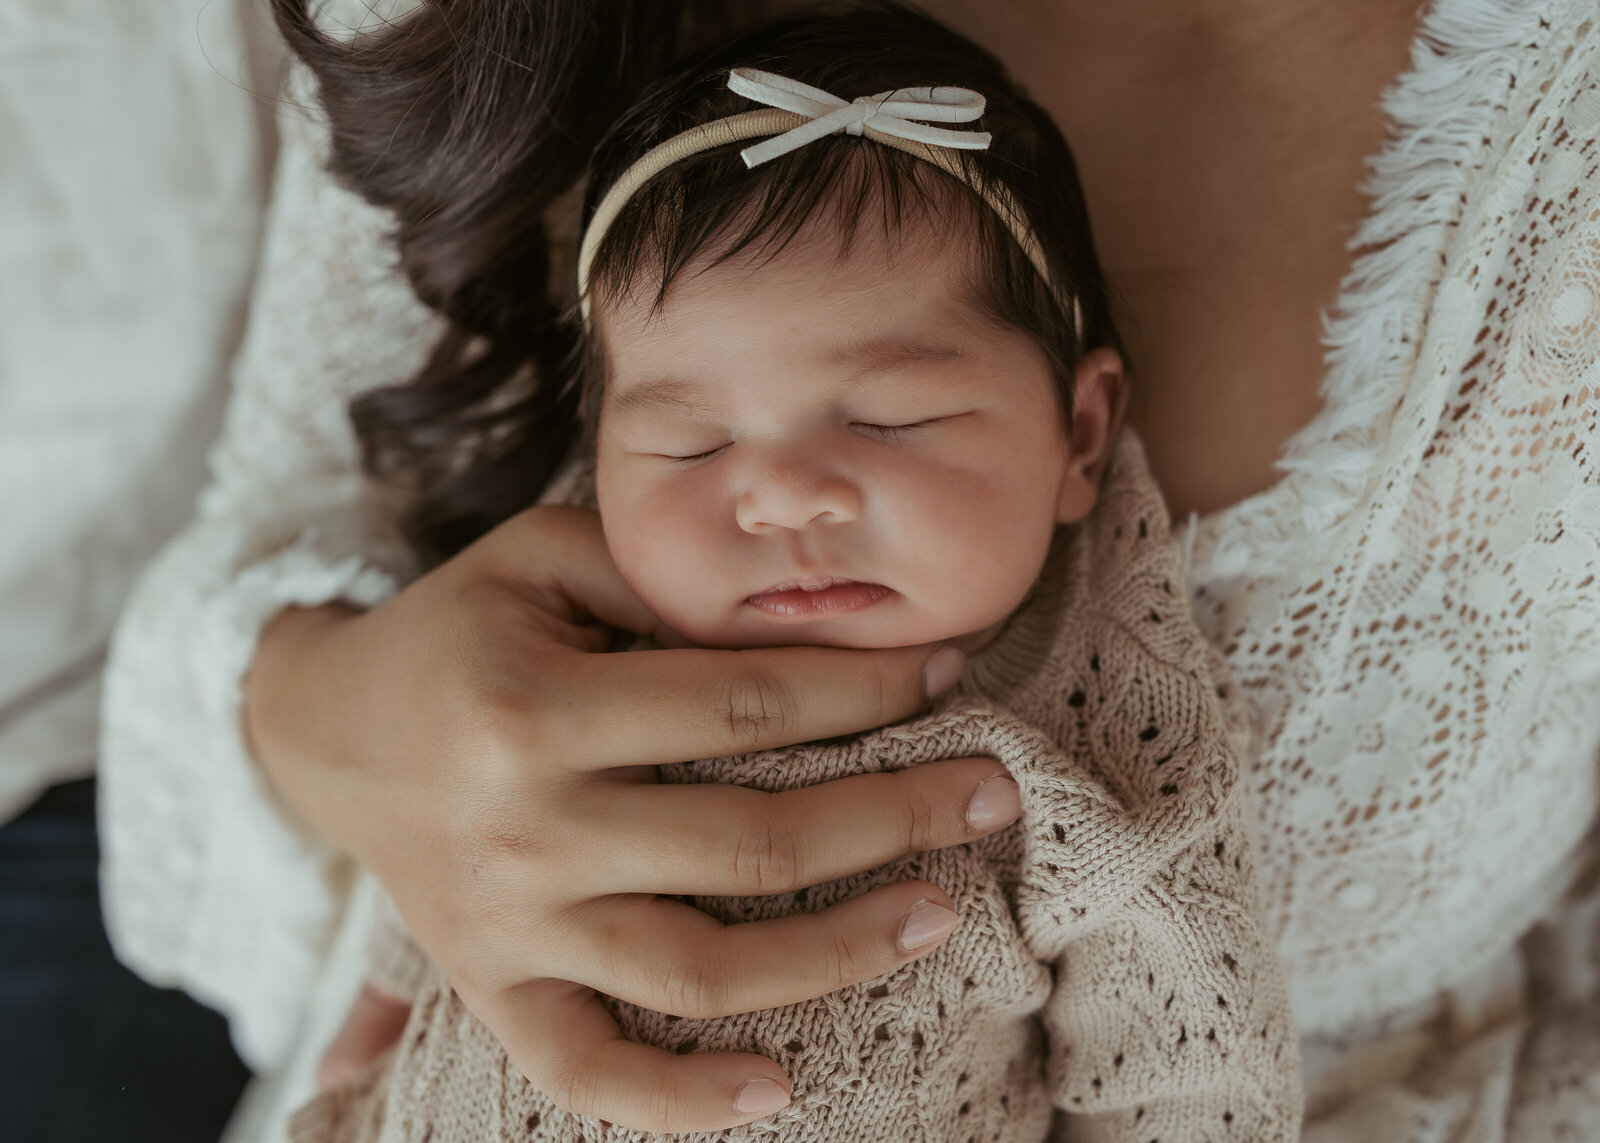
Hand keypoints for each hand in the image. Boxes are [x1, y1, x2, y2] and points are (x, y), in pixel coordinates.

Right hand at [245, 505, 1021, 1131]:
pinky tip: (780, 1089)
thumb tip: (807, 618)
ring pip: (702, 968)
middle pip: (753, 841)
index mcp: (537, 706)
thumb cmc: (456, 628)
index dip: (863, 688)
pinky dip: (681, 1101)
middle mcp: (526, 829)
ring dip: (837, 953)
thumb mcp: (540, 556)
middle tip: (993, 796)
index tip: (945, 672)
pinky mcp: (491, 989)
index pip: (746, 706)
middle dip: (897, 816)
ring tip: (941, 916)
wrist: (320, 728)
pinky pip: (590, 1072)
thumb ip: (660, 575)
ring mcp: (511, 927)